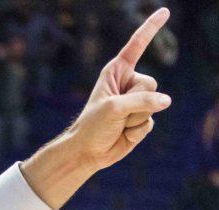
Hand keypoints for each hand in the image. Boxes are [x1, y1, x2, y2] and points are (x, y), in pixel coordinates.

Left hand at [20, 8, 171, 209]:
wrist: (86, 152)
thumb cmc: (93, 126)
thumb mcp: (115, 107)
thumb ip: (142, 100)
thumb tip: (166, 101)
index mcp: (116, 72)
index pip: (137, 45)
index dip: (151, 28)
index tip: (164, 11)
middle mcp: (128, 83)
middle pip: (151, 83)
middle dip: (135, 101)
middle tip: (116, 112)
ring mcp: (136, 101)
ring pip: (155, 104)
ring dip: (134, 118)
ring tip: (117, 124)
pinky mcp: (141, 118)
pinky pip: (151, 122)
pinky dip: (136, 130)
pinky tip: (122, 133)